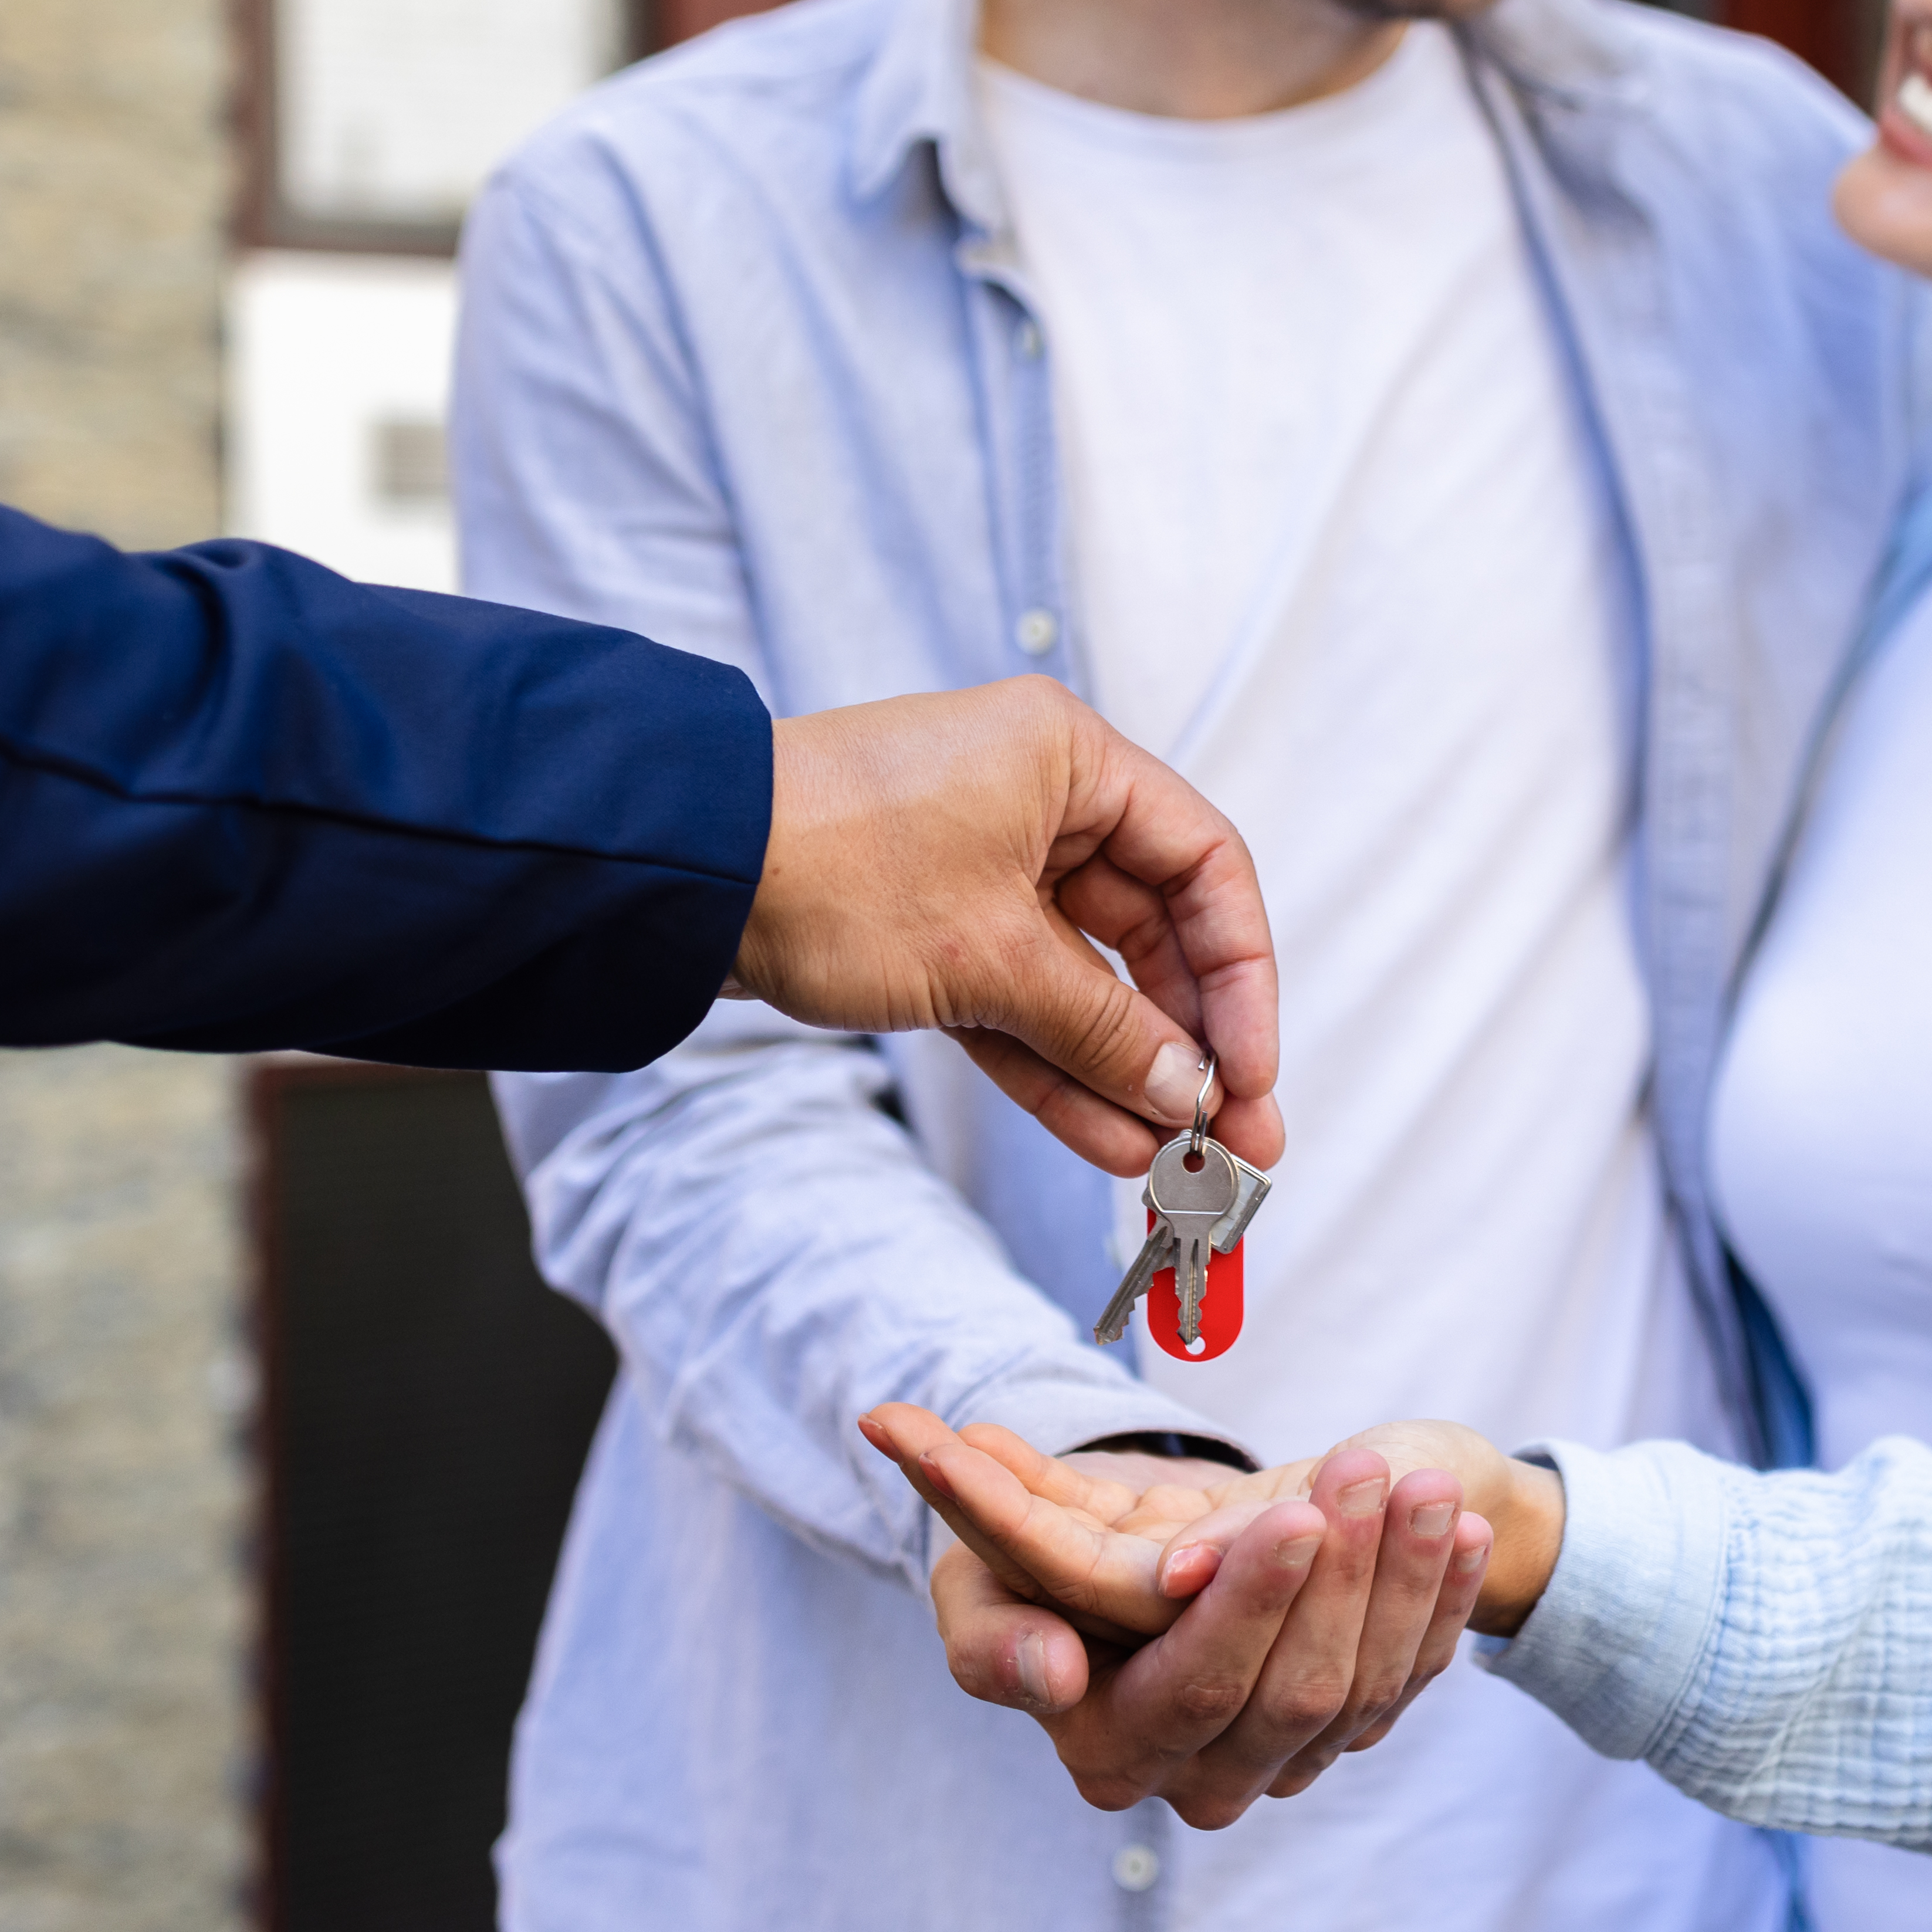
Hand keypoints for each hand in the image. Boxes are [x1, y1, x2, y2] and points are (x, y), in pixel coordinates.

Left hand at [729, 678, 1281, 1172]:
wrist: (679, 873)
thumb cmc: (834, 866)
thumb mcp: (990, 955)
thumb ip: (1101, 1027)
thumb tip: (1187, 1094)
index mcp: (1070, 761)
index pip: (1204, 867)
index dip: (1241, 978)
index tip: (1252, 1073)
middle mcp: (1039, 805)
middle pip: (1152, 935)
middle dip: (1190, 1046)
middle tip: (1236, 1146)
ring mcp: (984, 870)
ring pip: (1085, 985)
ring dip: (1128, 1075)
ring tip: (1180, 1170)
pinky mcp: (934, 931)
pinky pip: (1022, 1008)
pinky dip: (1059, 1072)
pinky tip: (1112, 1143)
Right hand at [861, 1404, 1494, 1825]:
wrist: (1124, 1546)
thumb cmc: (1033, 1557)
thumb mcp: (978, 1582)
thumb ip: (991, 1635)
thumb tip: (1055, 1673)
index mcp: (1110, 1750)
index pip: (1198, 1687)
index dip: (1250, 1604)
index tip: (1294, 1514)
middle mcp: (1201, 1779)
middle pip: (1297, 1693)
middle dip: (1341, 1576)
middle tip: (1365, 1469)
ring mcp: (1286, 1761)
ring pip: (1367, 1686)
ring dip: (1403, 1579)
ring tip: (1421, 1484)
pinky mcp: (1348, 1728)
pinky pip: (1412, 1675)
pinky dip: (1442, 1602)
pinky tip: (1457, 1529)